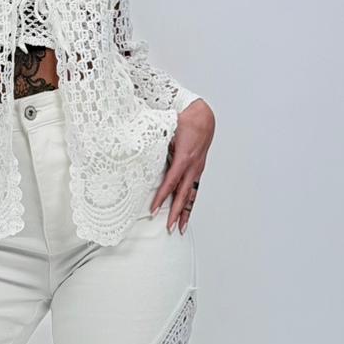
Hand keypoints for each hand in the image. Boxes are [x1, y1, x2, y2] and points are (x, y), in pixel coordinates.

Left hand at [150, 98, 213, 233]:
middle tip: (169, 226)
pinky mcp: (198, 170)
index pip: (170, 182)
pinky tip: (186, 213)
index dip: (162, 196)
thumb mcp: (168, 130)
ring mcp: (197, 169)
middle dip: (175, 212)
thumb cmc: (185, 121)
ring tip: (180, 228)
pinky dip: (190, 203)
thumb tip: (139, 151)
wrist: (203, 116)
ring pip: (191, 196)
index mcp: (184, 158)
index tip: (154, 209)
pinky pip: (194, 190)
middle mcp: (192, 167)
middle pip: (183, 194)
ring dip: (185, 213)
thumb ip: (156, 143)